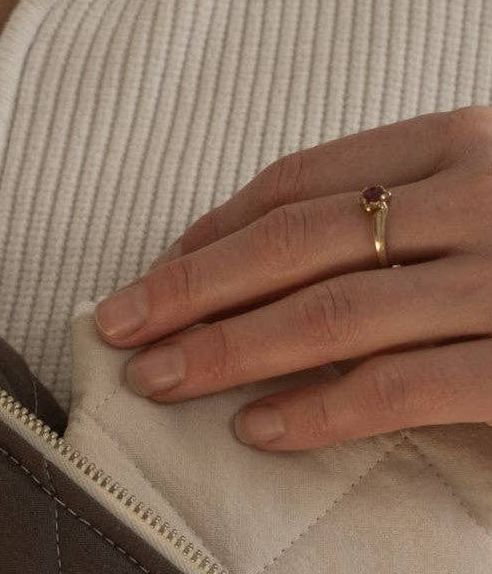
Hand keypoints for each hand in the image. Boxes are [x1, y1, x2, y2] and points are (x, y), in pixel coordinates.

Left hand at [93, 107, 491, 449]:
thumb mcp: (479, 205)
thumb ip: (394, 214)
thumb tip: (241, 255)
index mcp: (462, 144)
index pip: (304, 182)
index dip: (210, 232)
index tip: (149, 279)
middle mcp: (480, 200)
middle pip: (296, 242)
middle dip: (190, 290)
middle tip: (118, 330)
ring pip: (331, 313)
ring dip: (226, 350)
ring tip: (158, 381)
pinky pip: (398, 389)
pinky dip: (316, 410)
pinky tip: (255, 429)